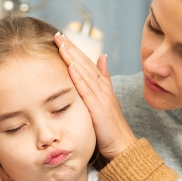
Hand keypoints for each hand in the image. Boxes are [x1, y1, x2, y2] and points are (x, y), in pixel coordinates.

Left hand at [54, 32, 137, 159]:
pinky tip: (71, 66)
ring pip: (85, 73)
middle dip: (72, 48)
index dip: (76, 50)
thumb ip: (104, 79)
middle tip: (58, 34)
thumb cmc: (112, 128)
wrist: (123, 145)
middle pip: (85, 64)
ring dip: (73, 57)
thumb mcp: (106, 101)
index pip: (88, 63)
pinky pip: (87, 90)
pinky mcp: (99, 108)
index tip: (63, 38)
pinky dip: (79, 77)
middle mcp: (103, 89)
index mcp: (104, 87)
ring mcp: (102, 97)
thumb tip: (102, 58)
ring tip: (61, 44)